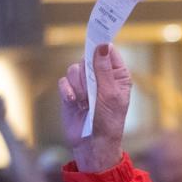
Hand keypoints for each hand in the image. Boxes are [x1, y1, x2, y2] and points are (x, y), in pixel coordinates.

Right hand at [58, 44, 131, 171]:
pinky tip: (75, 104)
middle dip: (87, 74)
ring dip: (79, 87)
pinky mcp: (70, 92)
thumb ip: (104, 69)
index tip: (95, 36)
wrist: (93, 144)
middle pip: (87, 57)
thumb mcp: (110, 94)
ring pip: (74, 69)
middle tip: (92, 91)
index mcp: (117, 75)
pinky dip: (68, 92)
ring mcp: (85, 84)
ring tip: (85, 103)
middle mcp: (101, 76)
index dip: (101, 43)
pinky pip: (64, 81)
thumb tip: (102, 45)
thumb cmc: (108, 122)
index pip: (108, 50)